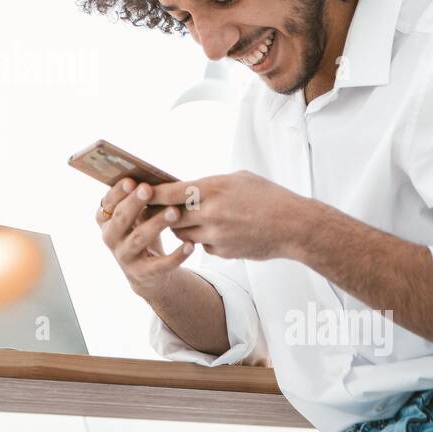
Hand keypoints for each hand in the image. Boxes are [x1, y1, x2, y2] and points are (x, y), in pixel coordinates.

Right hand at [95, 178, 194, 296]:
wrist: (147, 273)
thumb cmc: (142, 232)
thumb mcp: (137, 216)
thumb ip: (141, 199)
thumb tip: (155, 176)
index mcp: (106, 221)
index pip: (108, 205)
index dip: (117, 193)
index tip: (131, 180)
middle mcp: (111, 239)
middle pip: (121, 219)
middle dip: (134, 203)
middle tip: (149, 189)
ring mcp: (125, 258)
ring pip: (139, 239)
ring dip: (156, 224)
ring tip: (175, 212)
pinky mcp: (142, 274)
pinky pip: (160, 265)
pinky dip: (176, 255)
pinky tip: (190, 244)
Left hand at [148, 171, 309, 259]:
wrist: (294, 226)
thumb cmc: (269, 196)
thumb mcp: (238, 179)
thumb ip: (210, 185)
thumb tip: (188, 188)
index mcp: (213, 189)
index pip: (170, 192)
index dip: (151, 193)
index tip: (138, 191)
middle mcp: (210, 213)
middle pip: (169, 217)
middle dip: (161, 213)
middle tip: (153, 209)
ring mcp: (216, 236)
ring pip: (183, 235)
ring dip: (181, 228)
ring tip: (186, 220)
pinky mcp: (222, 252)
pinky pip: (202, 246)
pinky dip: (202, 240)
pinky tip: (216, 232)